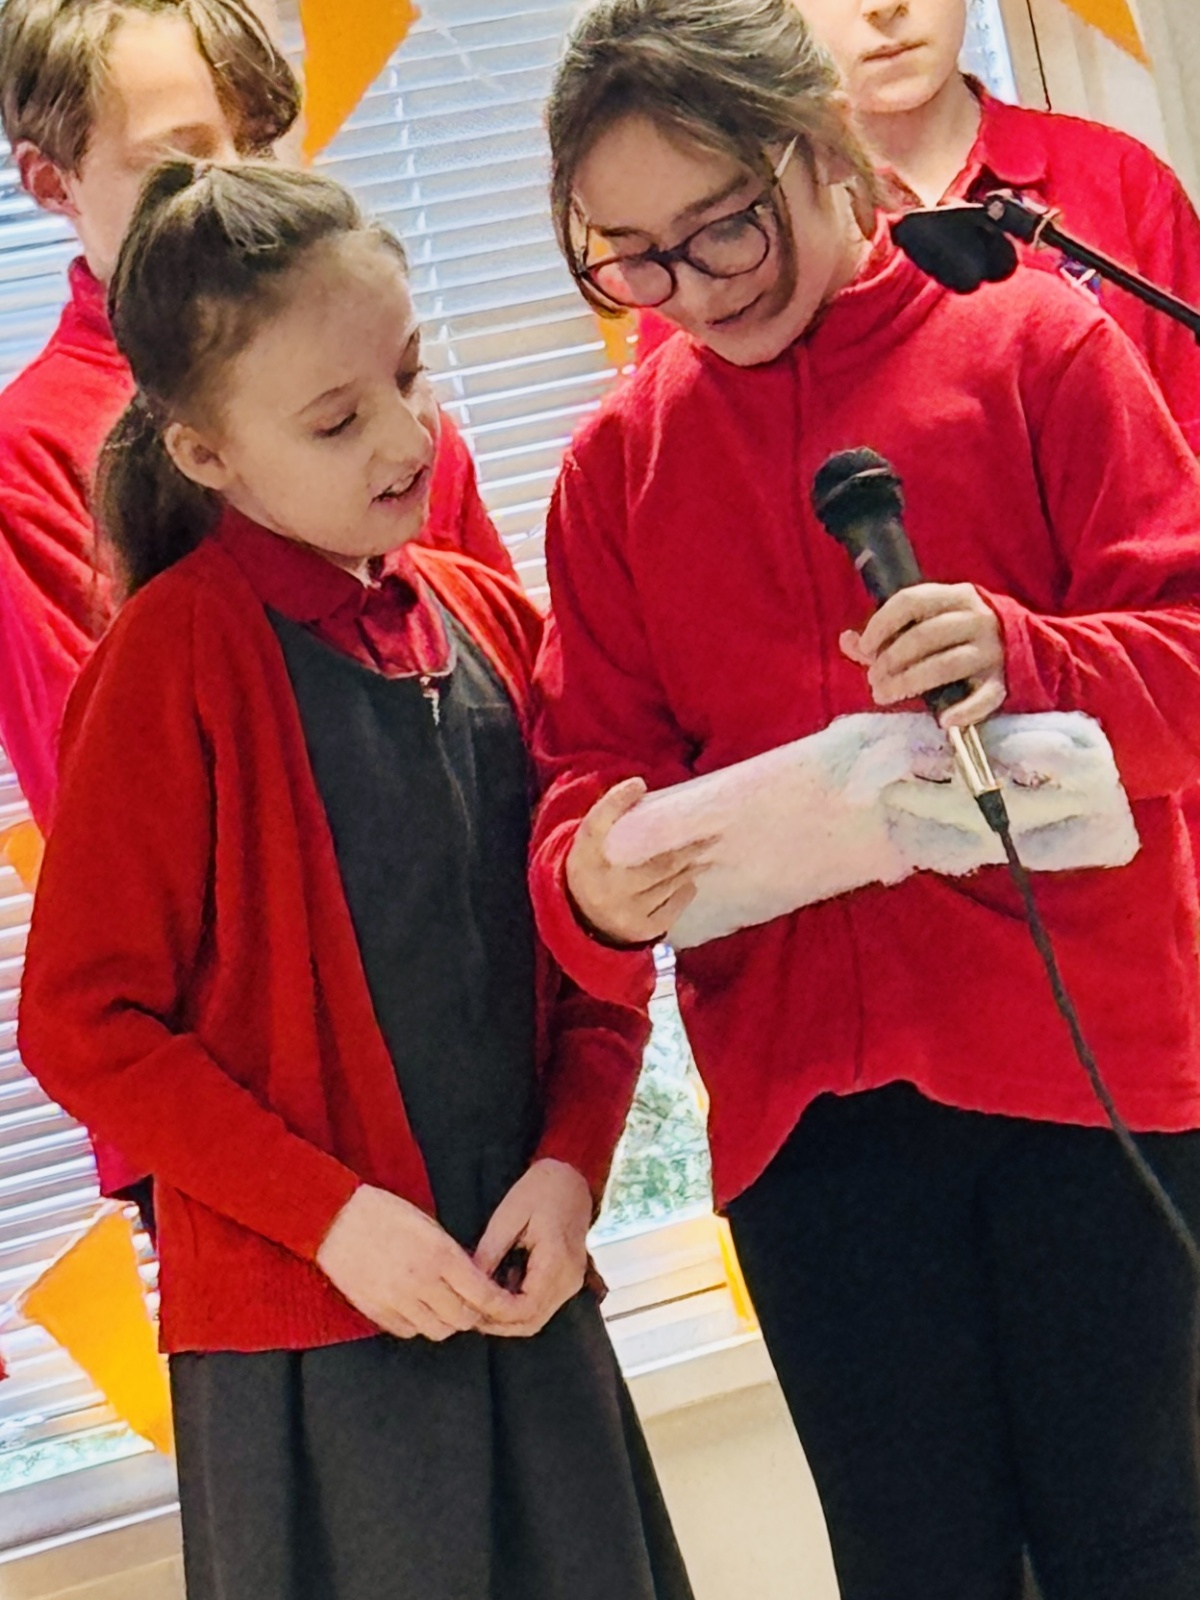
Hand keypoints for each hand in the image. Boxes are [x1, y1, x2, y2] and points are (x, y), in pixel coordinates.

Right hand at [316, 1184, 513, 1341]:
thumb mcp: (429, 1225)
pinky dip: (419, 1324)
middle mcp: (422, 1282)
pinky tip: (417, 1307)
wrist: (336, 1218)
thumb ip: (453, 1255)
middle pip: (463, 1319)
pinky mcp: (377, 1311)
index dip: (498, 1305)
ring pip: (438, 1330)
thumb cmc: (384, 1213)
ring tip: (444, 1305)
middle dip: (473, 1313)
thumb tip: (474, 1279)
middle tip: (472, 1303)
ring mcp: (397, 1300)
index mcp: (440, 1255)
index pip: (483, 1295)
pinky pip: (409, 1331)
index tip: (504, 1305)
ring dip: (447, 1321)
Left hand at [473, 1159, 593, 1337]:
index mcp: (556, 1261)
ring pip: (536, 1319)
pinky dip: (517, 1308)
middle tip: (467, 1313)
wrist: (571, 1178)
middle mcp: (569, 1279)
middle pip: (531, 1322)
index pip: (524, 1309)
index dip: (494, 1314)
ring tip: (477, 1305)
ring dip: (506, 1319)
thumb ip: (490, 1253)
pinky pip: (541, 1306)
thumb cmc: (540, 1190)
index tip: (468, 1306)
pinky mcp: (567, 1280)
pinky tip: (496, 1294)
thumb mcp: (507, 1216)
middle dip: (497, 1324)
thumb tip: (467, 1285)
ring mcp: (571, 1282)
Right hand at [566, 777, 708, 945]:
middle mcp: (602, 885)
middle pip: (656, 862)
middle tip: (713, 834)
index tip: (638, 783)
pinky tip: (690, 883)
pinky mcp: (638, 929)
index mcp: (585, 858)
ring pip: (668, 884)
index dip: (615, 802)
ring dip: (691, 868)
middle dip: (689, 848)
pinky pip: (671, 908)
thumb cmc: (596, 870)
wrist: (581, 920)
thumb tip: (640, 786)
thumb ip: (609, 818)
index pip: (596, 824)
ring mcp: (622, 910)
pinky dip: (683, 893)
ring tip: (707, 855)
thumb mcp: (593, 845)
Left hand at [840, 583, 1005, 727]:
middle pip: (924, 637)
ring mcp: (992, 651)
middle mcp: (976, 619)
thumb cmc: (958, 634)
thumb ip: (886, 633)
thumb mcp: (927, 623)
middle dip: (890, 661)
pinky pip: (984, 698)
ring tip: (886, 695)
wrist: (1023, 645)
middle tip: (873, 680)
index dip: (881, 624)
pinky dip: (963, 711)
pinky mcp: (1003, 681)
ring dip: (909, 683)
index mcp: (955, 596)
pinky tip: (942, 720)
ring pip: (945, 666)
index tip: (865, 648)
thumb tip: (846, 641)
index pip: (911, 601)